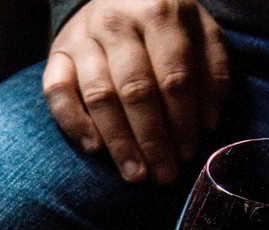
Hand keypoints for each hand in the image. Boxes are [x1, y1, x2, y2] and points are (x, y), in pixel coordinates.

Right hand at [43, 0, 228, 183]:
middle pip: (136, 89)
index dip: (182, 120)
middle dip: (152, 139)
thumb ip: (211, 70)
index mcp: (159, 12)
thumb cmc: (161, 24)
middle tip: (162, 175)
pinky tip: (94, 148)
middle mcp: (117, 22)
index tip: (187, 154)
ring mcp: (83, 38)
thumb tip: (207, 122)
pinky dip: (74, 123)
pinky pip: (58, 93)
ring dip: (119, 141)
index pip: (174, 75)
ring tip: (135, 173)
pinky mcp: (57, 54)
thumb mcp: (198, 32)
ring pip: (100, 96)